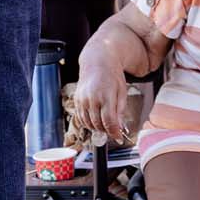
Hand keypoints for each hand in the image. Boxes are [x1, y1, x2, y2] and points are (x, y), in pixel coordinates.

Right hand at [73, 27, 130, 141]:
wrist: (98, 62)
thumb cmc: (113, 76)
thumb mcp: (122, 92)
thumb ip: (120, 111)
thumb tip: (119, 127)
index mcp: (107, 96)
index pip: (110, 122)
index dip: (114, 133)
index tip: (119, 138)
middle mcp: (92, 98)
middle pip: (98, 124)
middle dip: (107, 131)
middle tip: (113, 131)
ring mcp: (83, 99)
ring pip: (89, 123)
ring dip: (97, 128)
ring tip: (105, 125)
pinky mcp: (77, 99)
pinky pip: (81, 117)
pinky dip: (88, 122)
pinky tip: (95, 120)